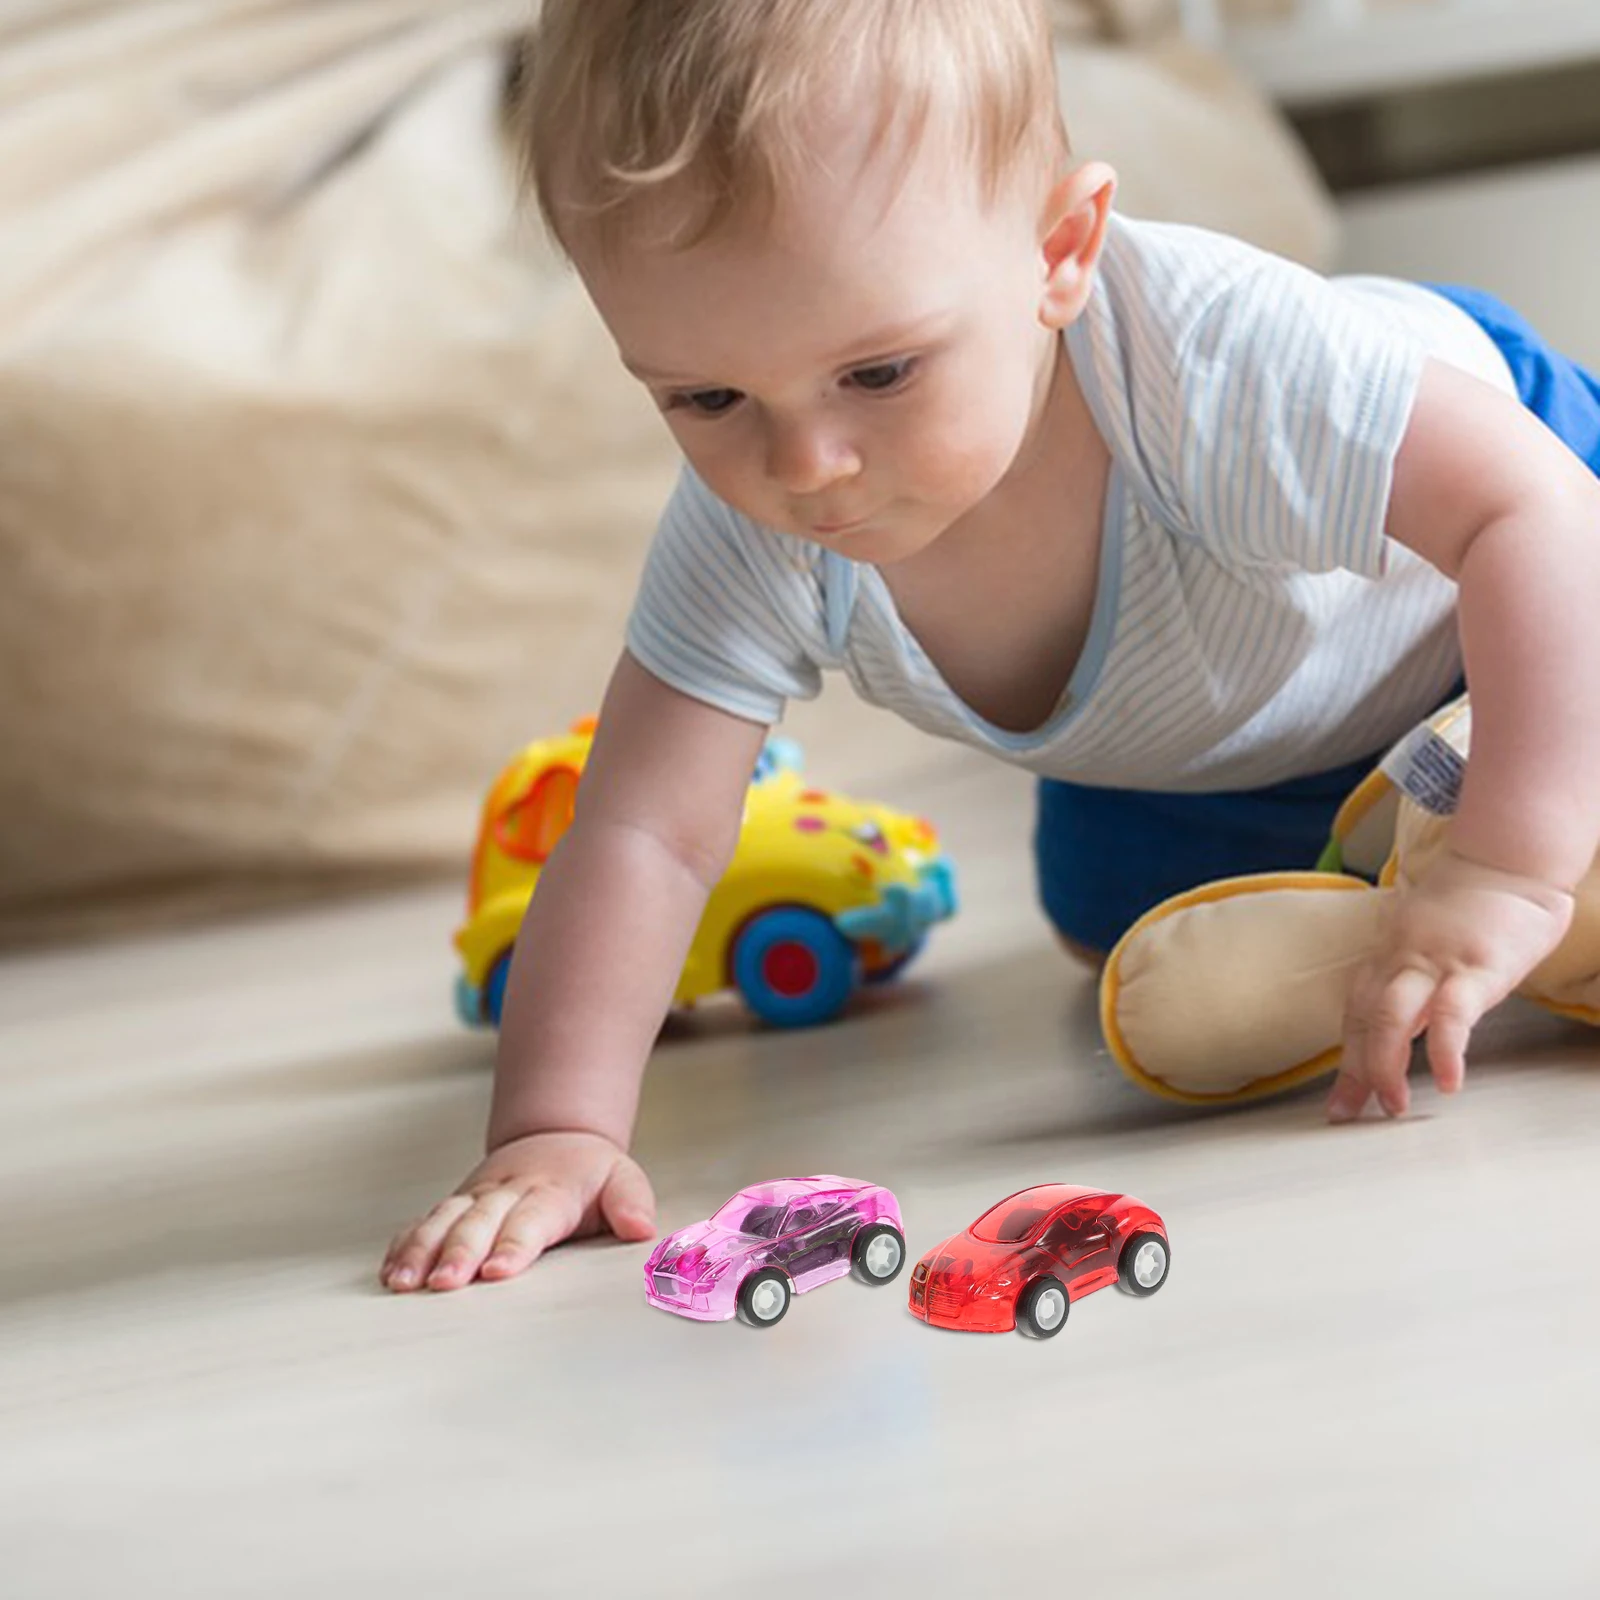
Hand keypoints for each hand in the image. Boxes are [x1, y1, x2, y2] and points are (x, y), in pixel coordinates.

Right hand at [381, 1130, 655, 1291]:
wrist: (554, 1138)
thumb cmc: (591, 1173)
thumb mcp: (622, 1178)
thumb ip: (631, 1201)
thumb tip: (641, 1228)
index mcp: (548, 1191)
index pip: (530, 1221)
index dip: (513, 1246)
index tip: (498, 1272)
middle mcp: (505, 1193)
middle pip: (478, 1223)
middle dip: (459, 1253)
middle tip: (444, 1284)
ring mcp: (474, 1198)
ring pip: (442, 1221)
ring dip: (421, 1251)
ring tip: (401, 1284)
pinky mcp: (454, 1206)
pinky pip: (424, 1222)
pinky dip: (404, 1245)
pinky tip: (388, 1273)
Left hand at [1327, 849, 1573, 1121]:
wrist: (1508, 859)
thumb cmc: (1473, 907)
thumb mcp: (1428, 942)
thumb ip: (1410, 979)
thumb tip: (1402, 1026)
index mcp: (1387, 956)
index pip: (1355, 1013)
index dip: (1345, 1058)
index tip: (1339, 1100)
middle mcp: (1399, 959)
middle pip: (1362, 1017)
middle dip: (1354, 1070)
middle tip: (1350, 1113)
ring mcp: (1433, 961)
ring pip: (1389, 1014)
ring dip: (1384, 1064)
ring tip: (1391, 1106)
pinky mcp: (1475, 965)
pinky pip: (1452, 1013)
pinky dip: (1444, 1049)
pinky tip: (1446, 1081)